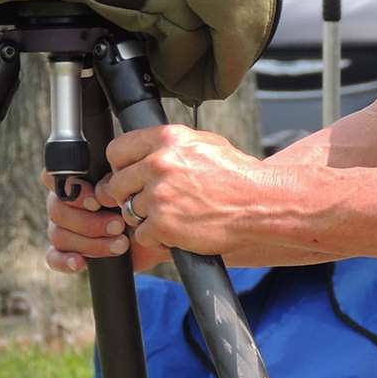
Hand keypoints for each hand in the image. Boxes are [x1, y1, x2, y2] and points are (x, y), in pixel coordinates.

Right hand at [42, 171, 169, 274]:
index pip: (53, 178)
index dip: (73, 192)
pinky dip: (65, 261)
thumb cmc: (142, 203)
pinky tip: (80, 263)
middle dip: (90, 222)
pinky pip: (53, 257)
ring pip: (58, 235)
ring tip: (121, 244)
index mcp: (75, 180)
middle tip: (119, 226)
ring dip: (90, 243)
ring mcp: (63, 227)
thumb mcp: (130, 187)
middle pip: (57, 211)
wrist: (157, 232)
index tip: (97, 202)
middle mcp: (65, 202)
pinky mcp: (68, 251)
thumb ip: (113, 180)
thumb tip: (103, 185)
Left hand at [97, 124, 271, 256]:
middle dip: (130, 195)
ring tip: (177, 215)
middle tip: (153, 202)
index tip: (130, 177)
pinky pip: (142, 235)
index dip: (121, 167)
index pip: (117, 150)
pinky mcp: (162, 224)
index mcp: (167, 139)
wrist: (259, 204)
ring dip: (147, 218)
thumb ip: (168, 146)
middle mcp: (158, 164)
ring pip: (129, 211)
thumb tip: (141, 152)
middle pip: (116, 184)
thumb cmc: (237, 176)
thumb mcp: (203, 144)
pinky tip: (180, 230)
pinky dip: (158, 238)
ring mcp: (158, 195)